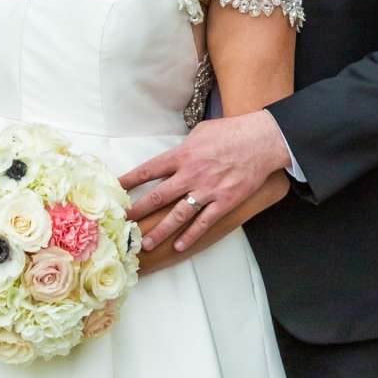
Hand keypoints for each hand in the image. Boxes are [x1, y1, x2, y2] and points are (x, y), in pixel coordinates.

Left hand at [122, 111, 289, 253]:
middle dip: (137, 211)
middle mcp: (191, 174)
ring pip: (178, 215)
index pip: (148, 170)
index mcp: (182, 155)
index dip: (129, 182)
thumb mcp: (200, 132)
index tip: (115, 190)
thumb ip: (183, 147)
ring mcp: (208, 190)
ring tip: (146, 244)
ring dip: (161, 231)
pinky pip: (204, 222)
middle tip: (122, 223)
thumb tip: (171, 156)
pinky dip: (190, 236)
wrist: (262, 140)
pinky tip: (179, 246)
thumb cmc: (231, 132)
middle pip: (157, 197)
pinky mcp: (224, 202)